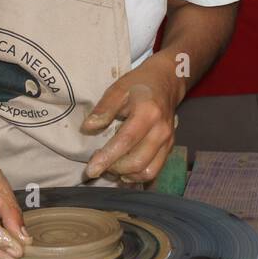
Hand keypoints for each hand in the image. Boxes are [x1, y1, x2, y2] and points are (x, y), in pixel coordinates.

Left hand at [80, 57, 179, 182]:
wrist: (165, 82)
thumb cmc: (138, 85)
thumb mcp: (118, 89)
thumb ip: (104, 108)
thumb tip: (88, 128)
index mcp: (147, 113)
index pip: (125, 141)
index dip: (107, 158)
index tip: (91, 169)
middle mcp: (161, 131)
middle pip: (137, 162)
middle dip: (114, 169)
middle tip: (98, 164)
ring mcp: (168, 141)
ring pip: (148, 172)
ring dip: (126, 176)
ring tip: (110, 168)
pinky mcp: (169, 148)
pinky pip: (154, 171)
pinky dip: (137, 177)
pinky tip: (123, 171)